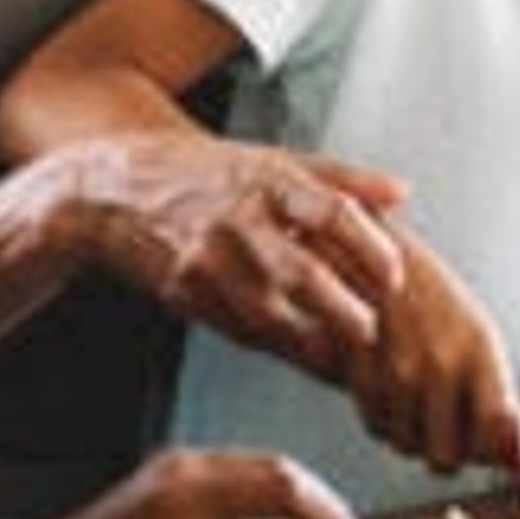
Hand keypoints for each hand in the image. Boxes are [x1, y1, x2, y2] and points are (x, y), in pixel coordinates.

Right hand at [65, 134, 406, 372]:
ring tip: (348, 358)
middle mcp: (237, 218)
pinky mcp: (186, 293)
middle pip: (302, 272)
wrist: (116, 190)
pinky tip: (304, 355)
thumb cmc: (209, 174)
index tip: (396, 275)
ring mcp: (206, 260)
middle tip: (375, 332)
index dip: (368, 247)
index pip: (331, 212)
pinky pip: (240, 330)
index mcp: (267, 178)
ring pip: (270, 316)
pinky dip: (276, 346)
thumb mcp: (272, 160)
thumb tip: (402, 192)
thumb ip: (340, 179)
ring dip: (313, 342)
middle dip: (343, 310)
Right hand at [342, 244, 519, 476]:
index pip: (498, 432)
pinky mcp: (358, 370)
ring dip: (408, 432)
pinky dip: (379, 415)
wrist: (368, 249)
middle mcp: (439, 363)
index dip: (496, 454)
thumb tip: (517, 454)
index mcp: (480, 350)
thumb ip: (495, 396)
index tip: (498, 457)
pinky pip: (373, 425)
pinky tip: (386, 385)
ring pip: (404, 445)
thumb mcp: (474, 334)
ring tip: (411, 393)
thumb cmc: (428, 294)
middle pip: (445, 458)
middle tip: (444, 424)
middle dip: (444, 450)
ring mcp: (395, 369)